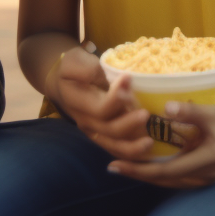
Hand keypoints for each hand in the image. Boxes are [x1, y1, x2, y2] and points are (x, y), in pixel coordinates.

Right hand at [47, 47, 153, 161]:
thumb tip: (97, 74)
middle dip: (128, 124)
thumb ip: (84, 69)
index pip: (100, 108)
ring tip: (150, 142)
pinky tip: (146, 152)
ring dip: (131, 147)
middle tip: (146, 114)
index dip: (116, 98)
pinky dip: (130, 153)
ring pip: (113, 145)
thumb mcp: (74, 62)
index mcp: (81, 104)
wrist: (64, 82)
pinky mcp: (102, 134)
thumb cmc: (73, 68)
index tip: (129, 79)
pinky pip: (115, 148)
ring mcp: (95, 130)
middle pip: (109, 130)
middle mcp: (87, 121)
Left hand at [108, 100, 214, 187]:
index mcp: (210, 158)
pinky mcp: (199, 180)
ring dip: (145, 175)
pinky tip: (142, 167)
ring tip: (122, 166)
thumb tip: (166, 106)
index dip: (141, 169)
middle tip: (113, 166)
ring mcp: (204, 181)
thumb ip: (190, 111)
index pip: (169, 170)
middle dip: (138, 173)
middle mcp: (206, 175)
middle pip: (165, 180)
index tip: (116, 165)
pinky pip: (173, 180)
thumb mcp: (211, 111)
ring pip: (167, 182)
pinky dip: (156, 174)